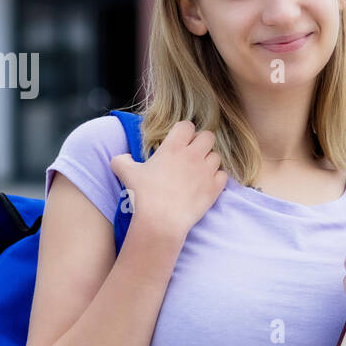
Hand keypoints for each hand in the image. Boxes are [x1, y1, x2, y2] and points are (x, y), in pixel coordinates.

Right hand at [110, 120, 227, 242]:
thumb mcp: (127, 173)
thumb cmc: (144, 195)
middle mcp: (193, 155)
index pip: (187, 126)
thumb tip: (121, 158)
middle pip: (208, 136)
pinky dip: (217, 178)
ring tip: (198, 172)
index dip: (184, 132)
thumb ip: (122, 161)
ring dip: (209, 161)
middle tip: (192, 155)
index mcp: (174, 147)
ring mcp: (206, 171)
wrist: (161, 220)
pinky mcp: (215, 187)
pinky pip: (223, 175)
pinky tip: (206, 184)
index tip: (179, 142)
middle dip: (201, 143)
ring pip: (217, 156)